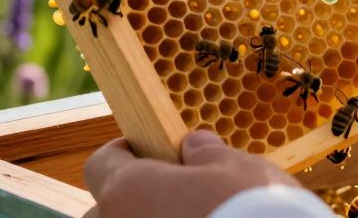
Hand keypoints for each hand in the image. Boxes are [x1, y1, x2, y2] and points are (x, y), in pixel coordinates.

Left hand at [83, 131, 302, 217]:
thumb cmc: (256, 212)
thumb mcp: (238, 168)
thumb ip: (207, 155)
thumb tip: (195, 146)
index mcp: (128, 192)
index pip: (102, 163)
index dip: (126, 152)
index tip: (151, 150)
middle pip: (105, 210)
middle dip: (132, 200)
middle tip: (174, 194)